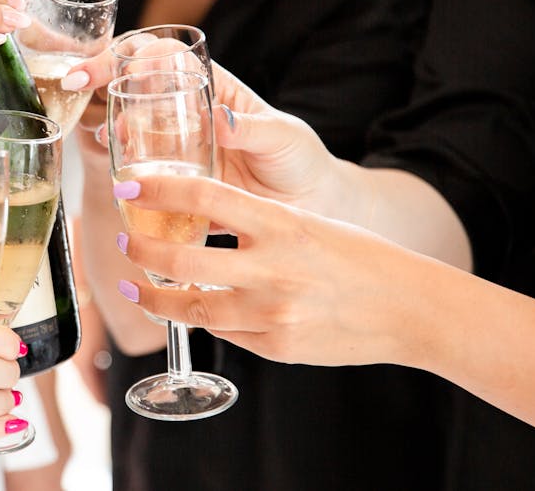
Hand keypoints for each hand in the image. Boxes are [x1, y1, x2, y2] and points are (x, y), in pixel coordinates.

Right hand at [67, 44, 352, 221]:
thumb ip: (252, 127)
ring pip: (131, 129)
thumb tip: (219, 118)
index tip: (121, 61)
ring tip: (107, 137)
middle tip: (78, 83)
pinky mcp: (175, 184)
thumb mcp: (282, 137)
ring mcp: (176, 149)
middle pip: (136, 85)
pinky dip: (124, 172)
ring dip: (111, 126)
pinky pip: (142, 174)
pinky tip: (120, 177)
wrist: (306, 207)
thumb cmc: (299, 160)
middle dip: (102, 78)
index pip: (166, 57)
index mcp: (212, 89)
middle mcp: (186, 115)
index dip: (137, 51)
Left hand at [112, 175, 434, 367]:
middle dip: (142, 250)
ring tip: (137, 287)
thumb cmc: (359, 257)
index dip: (158, 189)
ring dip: (156, 298)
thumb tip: (197, 224)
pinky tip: (195, 309)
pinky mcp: (275, 346)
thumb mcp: (307, 223)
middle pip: (181, 259)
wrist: (409, 309)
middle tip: (125, 242)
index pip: (205, 196)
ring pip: (191, 306)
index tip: (127, 187)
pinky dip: (205, 319)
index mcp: (281, 223)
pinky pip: (225, 331)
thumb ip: (254, 224)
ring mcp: (272, 312)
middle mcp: (272, 268)